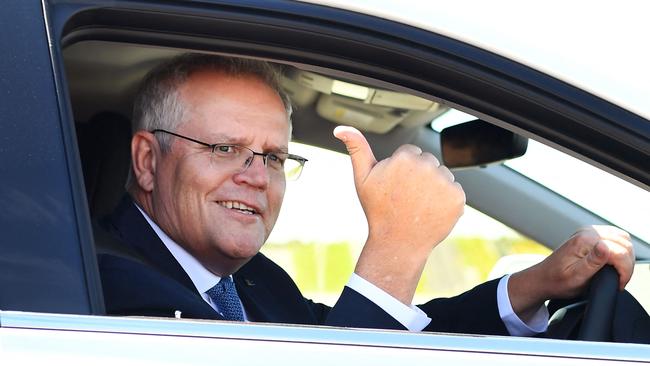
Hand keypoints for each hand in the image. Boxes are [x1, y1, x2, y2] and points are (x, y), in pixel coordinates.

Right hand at [333, 126, 464, 303]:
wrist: (397, 243)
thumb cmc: (378, 210)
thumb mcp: (362, 178)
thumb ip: (356, 148)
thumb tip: (340, 129)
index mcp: (405, 158)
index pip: (411, 153)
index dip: (401, 170)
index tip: (395, 186)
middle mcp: (427, 166)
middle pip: (428, 162)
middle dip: (419, 176)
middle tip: (406, 197)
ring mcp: (444, 182)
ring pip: (442, 175)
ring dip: (434, 187)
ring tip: (418, 205)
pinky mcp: (457, 198)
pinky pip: (454, 190)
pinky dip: (446, 200)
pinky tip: (431, 211)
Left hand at [509, 225, 633, 319]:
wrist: (543, 279)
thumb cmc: (557, 281)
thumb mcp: (576, 277)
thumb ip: (593, 262)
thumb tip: (605, 247)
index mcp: (585, 240)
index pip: (621, 252)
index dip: (625, 271)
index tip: (618, 284)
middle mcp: (588, 232)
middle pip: (625, 243)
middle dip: (627, 264)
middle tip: (619, 280)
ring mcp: (589, 232)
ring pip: (623, 240)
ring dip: (626, 258)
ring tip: (617, 274)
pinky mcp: (590, 236)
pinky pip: (616, 239)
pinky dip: (620, 251)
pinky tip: (614, 264)